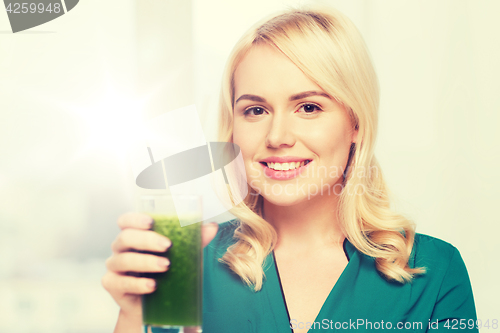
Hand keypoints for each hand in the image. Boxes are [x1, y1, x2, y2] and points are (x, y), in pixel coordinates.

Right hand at [101, 212, 218, 330]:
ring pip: (123, 260)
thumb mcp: (181, 254)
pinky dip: (138, 283)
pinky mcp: (112, 285)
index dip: (135, 219)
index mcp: (134, 235)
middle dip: (147, 240)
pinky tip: (152, 285)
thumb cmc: (165, 272)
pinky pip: (121, 282)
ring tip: (165, 266)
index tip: (151, 221)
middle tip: (167, 245)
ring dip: (145, 262)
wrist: (154, 303)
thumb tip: (212, 227)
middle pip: (125, 238)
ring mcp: (115, 267)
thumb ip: (193, 240)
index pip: (125, 221)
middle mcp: (121, 248)